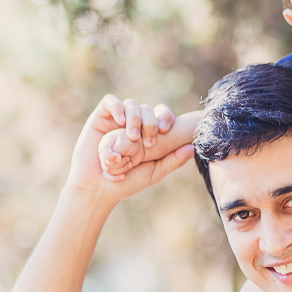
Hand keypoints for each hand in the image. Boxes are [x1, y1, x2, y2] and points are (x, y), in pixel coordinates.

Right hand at [68, 95, 191, 202]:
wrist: (98, 189)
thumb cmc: (126, 184)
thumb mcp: (154, 173)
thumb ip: (173, 160)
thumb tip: (193, 147)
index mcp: (149, 135)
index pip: (162, 115)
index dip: (166, 117)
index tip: (165, 130)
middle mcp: (134, 125)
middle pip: (148, 108)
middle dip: (150, 121)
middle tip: (147, 141)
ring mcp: (116, 121)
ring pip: (131, 104)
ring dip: (135, 118)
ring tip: (131, 137)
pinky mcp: (100, 118)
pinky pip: (110, 101)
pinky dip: (117, 107)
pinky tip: (120, 121)